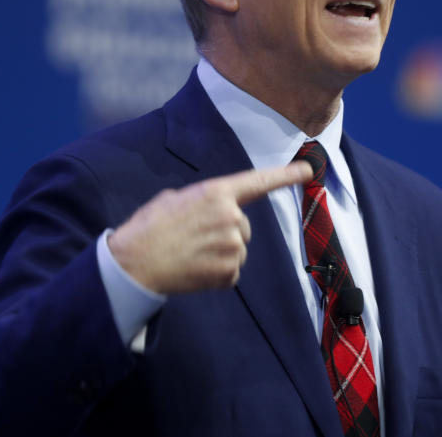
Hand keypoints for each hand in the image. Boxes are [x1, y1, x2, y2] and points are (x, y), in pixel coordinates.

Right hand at [108, 162, 312, 293]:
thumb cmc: (148, 228)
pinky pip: (231, 273)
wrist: (133, 265)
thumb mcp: (174, 199)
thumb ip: (203, 201)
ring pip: (238, 250)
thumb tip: (212, 210)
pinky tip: (193, 270)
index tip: (308, 168)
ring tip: (190, 254)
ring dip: (220, 254)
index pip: (257, 181)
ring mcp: (232, 245)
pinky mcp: (229, 271)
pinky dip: (215, 274)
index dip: (285, 175)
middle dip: (225, 232)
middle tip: (193, 238)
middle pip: (243, 226)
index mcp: (215, 192)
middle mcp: (230, 216)